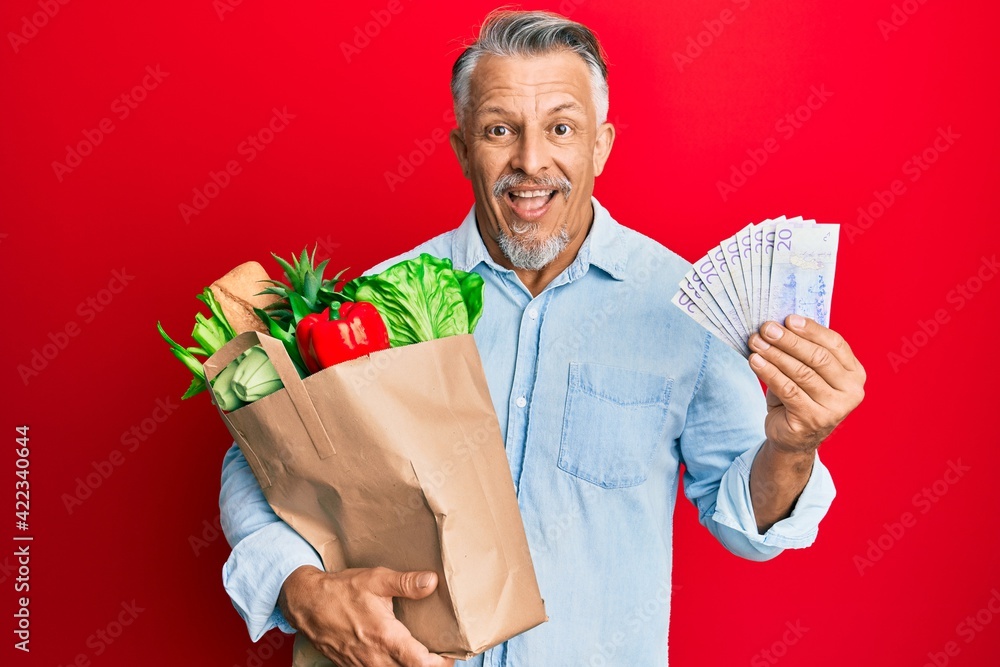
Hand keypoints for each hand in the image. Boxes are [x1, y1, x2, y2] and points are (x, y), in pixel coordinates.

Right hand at [278, 565, 455, 666]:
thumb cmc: (340, 591)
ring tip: (422, 653)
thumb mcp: (375, 580)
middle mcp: (375, 657)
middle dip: (429, 665)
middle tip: (442, 652)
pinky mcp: (352, 665)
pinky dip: (391, 665)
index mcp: (385, 637)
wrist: (306, 603)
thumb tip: (432, 582)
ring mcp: (362, 665)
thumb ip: (406, 583)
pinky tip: (396, 654)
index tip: (452, 653)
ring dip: (410, 666)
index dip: (441, 662)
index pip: (421, 663)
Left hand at [748, 314, 865, 453]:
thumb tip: (779, 324)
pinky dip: (769, 372)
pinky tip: (755, 361)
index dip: (811, 330)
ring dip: (775, 354)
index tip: (788, 319)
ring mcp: (835, 408)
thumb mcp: (807, 372)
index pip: (835, 344)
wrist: (792, 437)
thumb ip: (802, 351)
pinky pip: (788, 390)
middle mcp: (851, 391)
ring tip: (756, 342)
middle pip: (818, 358)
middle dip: (789, 340)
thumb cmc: (800, 397)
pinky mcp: (813, 420)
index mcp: (854, 374)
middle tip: (767, 328)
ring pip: (801, 373)